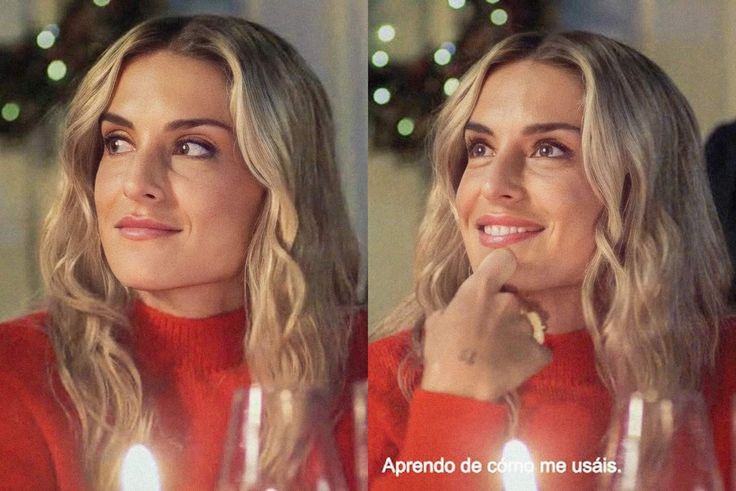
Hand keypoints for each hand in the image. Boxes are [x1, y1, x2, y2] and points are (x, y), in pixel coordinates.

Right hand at [420, 248, 551, 401]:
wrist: (459, 392)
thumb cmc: (441, 354)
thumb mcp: (436, 321)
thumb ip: (456, 306)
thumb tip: (461, 309)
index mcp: (481, 289)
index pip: (504, 259)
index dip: (499, 269)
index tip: (494, 282)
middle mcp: (508, 301)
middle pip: (514, 298)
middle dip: (505, 310)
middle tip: (490, 331)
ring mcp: (526, 326)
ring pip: (526, 323)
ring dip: (516, 333)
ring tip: (501, 352)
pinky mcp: (538, 352)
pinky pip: (538, 349)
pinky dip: (530, 355)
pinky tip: (514, 365)